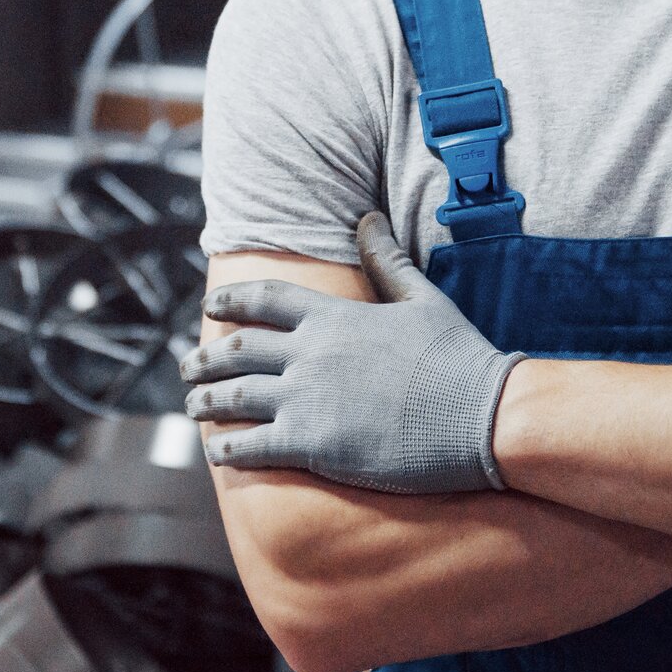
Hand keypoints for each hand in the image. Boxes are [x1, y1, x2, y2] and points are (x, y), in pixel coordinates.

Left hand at [182, 211, 522, 493]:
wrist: (485, 415)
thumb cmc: (460, 357)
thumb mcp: (422, 299)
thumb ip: (387, 260)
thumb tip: (368, 218)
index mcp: (334, 317)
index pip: (264, 300)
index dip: (230, 302)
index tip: (209, 308)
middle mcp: (311, 354)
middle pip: (237, 350)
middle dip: (204, 360)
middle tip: (187, 368)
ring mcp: (308, 400)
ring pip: (234, 398)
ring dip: (206, 403)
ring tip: (191, 409)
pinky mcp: (314, 446)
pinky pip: (252, 446)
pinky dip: (227, 449)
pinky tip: (217, 453)